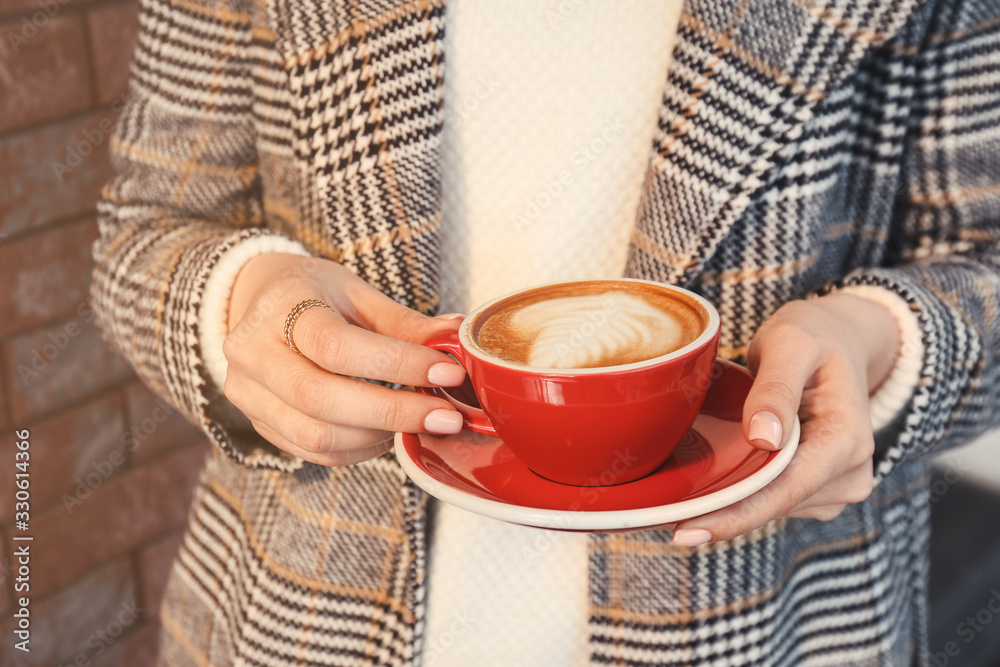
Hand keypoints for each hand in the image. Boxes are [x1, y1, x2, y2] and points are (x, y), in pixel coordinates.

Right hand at [222, 253, 466, 465]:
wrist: (260, 304)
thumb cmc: (314, 294)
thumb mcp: (357, 293)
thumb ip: (403, 322)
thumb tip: (455, 337)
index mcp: (279, 307)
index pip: (336, 346)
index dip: (397, 364)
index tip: (447, 372)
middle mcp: (252, 352)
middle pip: (321, 399)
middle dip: (393, 412)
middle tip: (445, 416)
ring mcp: (248, 393)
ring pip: (316, 435)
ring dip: (378, 435)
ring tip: (419, 421)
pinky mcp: (259, 424)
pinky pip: (312, 451)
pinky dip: (359, 449)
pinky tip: (388, 433)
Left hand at [671, 293, 899, 545]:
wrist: (837, 339)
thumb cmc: (811, 336)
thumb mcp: (790, 343)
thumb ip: (776, 388)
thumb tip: (763, 438)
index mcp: (847, 439)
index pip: (784, 490)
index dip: (735, 514)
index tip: (686, 528)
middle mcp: (850, 472)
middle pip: (775, 505)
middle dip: (721, 513)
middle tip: (661, 519)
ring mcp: (838, 486)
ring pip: (772, 506)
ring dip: (730, 502)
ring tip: (683, 493)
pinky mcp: (820, 489)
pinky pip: (774, 499)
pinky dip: (743, 492)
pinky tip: (714, 480)